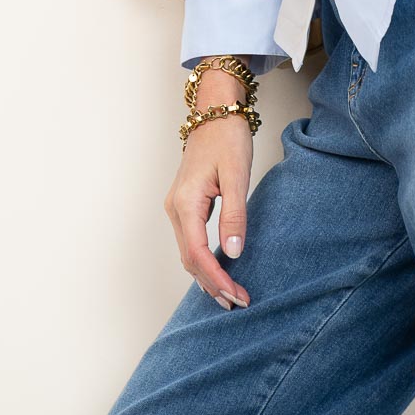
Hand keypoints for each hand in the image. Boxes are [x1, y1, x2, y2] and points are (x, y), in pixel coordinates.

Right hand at [163, 68, 253, 310]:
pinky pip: (190, 242)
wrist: (215, 112)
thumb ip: (234, 213)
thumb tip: (232, 252)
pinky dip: (203, 261)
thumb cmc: (227, 137)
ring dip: (207, 276)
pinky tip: (219, 270)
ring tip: (230, 294)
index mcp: (185, 203)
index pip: (198, 254)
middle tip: (239, 302)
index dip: (217, 279)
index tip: (237, 295)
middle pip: (189, 260)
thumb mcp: (237, 174)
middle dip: (213, 285)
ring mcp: (177, 208)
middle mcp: (175, 209)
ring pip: (188, 254)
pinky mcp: (184, 205)